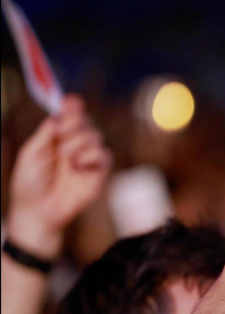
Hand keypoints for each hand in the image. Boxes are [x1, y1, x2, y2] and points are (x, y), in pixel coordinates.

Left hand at [7, 95, 111, 257]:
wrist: (38, 210)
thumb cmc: (29, 184)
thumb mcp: (31, 153)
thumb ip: (46, 133)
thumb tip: (58, 115)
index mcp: (57, 137)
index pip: (71, 115)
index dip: (72, 106)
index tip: (69, 102)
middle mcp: (75, 145)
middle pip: (86, 121)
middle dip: (74, 124)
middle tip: (61, 135)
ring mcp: (88, 158)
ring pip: (95, 136)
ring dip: (79, 144)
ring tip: (66, 159)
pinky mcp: (99, 173)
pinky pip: (105, 155)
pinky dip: (91, 157)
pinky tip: (79, 167)